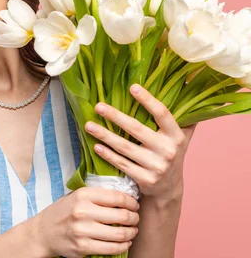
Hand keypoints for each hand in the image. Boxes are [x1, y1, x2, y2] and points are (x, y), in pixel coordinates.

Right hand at [32, 186, 139, 257]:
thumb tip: (124, 196)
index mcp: (82, 195)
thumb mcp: (75, 196)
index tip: (134, 205)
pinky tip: (124, 242)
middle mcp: (82, 211)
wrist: (43, 232)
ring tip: (132, 231)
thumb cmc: (62, 212)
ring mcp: (82, 231)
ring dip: (131, 233)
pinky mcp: (82, 247)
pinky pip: (112, 248)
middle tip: (135, 219)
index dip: (131, 202)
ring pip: (120, 234)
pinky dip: (123, 246)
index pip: (117, 197)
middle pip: (122, 216)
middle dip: (134, 218)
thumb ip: (96, 196)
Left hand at [84, 83, 197, 200]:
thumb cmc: (170, 154)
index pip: (162, 114)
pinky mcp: (145, 179)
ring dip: (104, 135)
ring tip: (88, 125)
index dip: (148, 100)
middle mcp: (168, 150)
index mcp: (176, 136)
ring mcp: (156, 166)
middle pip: (137, 129)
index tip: (132, 87)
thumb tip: (186, 86)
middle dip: (115, 116)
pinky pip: (122, 164)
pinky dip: (108, 155)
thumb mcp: (181, 137)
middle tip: (98, 106)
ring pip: (125, 147)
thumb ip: (183, 117)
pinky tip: (96, 145)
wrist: (169, 188)